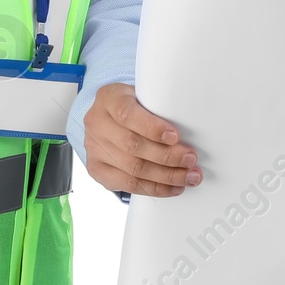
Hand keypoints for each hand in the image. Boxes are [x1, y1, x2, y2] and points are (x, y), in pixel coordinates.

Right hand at [83, 83, 202, 196]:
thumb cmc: (133, 106)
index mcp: (108, 98)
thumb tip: (191, 129)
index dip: (152, 128)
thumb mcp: (142, 96)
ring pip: (133, 169)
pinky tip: (173, 187)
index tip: (175, 136)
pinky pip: (127, 185)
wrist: (109, 118)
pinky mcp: (97, 169)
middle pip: (133, 145)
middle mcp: (96, 123)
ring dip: (166, 176)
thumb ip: (158, 107)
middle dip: (167, 156)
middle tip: (190, 159)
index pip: (127, 114)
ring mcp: (93, 148)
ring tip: (188, 176)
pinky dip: (155, 188)